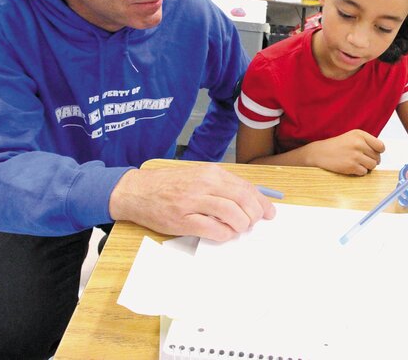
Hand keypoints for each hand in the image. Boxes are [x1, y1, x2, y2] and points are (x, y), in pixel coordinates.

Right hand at [109, 164, 275, 241]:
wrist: (137, 191)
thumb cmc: (169, 185)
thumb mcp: (198, 176)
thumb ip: (220, 185)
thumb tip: (247, 200)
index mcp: (210, 173)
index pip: (245, 187)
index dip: (261, 202)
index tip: (269, 212)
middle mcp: (204, 184)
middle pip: (243, 200)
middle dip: (254, 215)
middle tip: (254, 223)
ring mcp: (193, 202)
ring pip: (232, 214)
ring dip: (241, 225)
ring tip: (238, 229)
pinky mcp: (183, 220)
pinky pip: (214, 229)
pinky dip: (224, 234)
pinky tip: (223, 234)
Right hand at [310, 130, 384, 175]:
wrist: (320, 152)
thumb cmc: (338, 145)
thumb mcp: (353, 136)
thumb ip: (367, 141)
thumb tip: (380, 153)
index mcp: (360, 134)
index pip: (381, 146)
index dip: (379, 152)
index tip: (374, 153)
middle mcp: (358, 144)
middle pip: (377, 157)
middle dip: (372, 160)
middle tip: (362, 159)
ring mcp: (355, 155)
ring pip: (372, 165)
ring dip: (367, 166)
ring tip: (357, 163)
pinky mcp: (351, 166)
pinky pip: (364, 172)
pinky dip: (359, 172)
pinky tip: (351, 166)